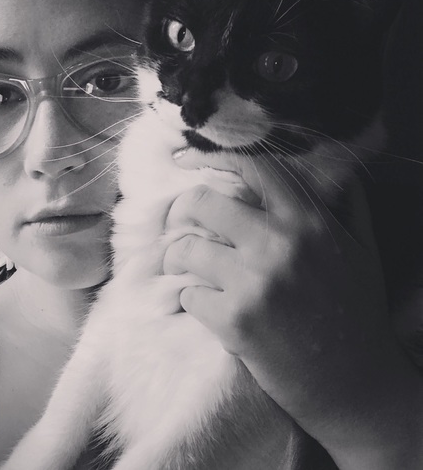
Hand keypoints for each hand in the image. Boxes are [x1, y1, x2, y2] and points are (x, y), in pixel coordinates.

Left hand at [163, 150, 422, 469]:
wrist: (354, 384)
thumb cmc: (356, 314)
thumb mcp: (361, 249)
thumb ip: (343, 203)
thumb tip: (328, 165)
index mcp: (309, 222)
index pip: (252, 167)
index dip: (210, 155)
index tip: (183, 156)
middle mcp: (279, 244)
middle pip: (200, 202)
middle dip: (180, 212)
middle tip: (180, 224)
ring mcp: (254, 282)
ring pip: (184, 249)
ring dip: (179, 259)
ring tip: (188, 269)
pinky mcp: (235, 320)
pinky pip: (187, 294)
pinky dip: (192, 300)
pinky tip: (211, 308)